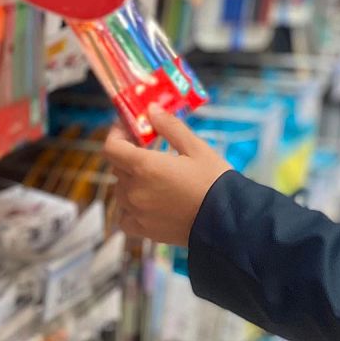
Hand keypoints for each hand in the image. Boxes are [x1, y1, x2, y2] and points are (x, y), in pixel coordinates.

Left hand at [105, 106, 232, 246]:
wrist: (227, 221)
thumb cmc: (214, 181)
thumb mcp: (196, 148)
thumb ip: (170, 127)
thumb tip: (151, 110)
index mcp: (144, 167)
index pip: (112, 148)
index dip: (116, 134)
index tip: (129, 130)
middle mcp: (134, 190)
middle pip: (118, 167)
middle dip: (130, 155)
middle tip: (150, 151)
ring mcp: (137, 212)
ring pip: (121, 190)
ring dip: (131, 180)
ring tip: (155, 178)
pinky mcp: (144, 230)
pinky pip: (124, 216)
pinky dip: (130, 207)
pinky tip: (147, 202)